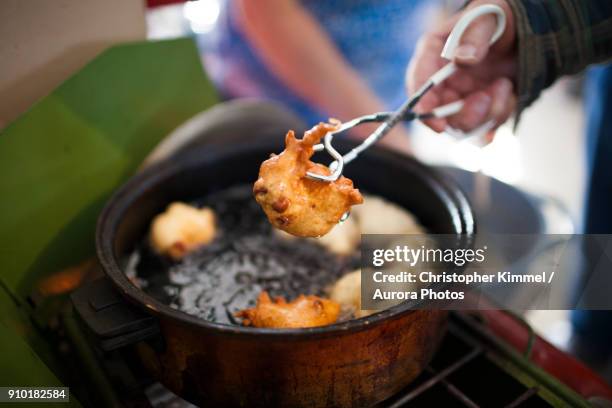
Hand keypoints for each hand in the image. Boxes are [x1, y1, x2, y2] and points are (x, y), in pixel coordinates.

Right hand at [406, 0, 517, 132]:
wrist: (527, 33)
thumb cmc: (502, 18)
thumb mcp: (491, 16)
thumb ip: (475, 34)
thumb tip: (463, 58)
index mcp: (434, 53)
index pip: (418, 79)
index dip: (422, 100)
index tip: (432, 115)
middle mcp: (442, 81)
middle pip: (437, 112)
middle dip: (461, 113)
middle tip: (484, 97)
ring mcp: (460, 98)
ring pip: (462, 125)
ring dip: (486, 112)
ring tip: (504, 85)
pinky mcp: (479, 110)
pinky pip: (483, 128)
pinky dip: (498, 115)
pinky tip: (508, 94)